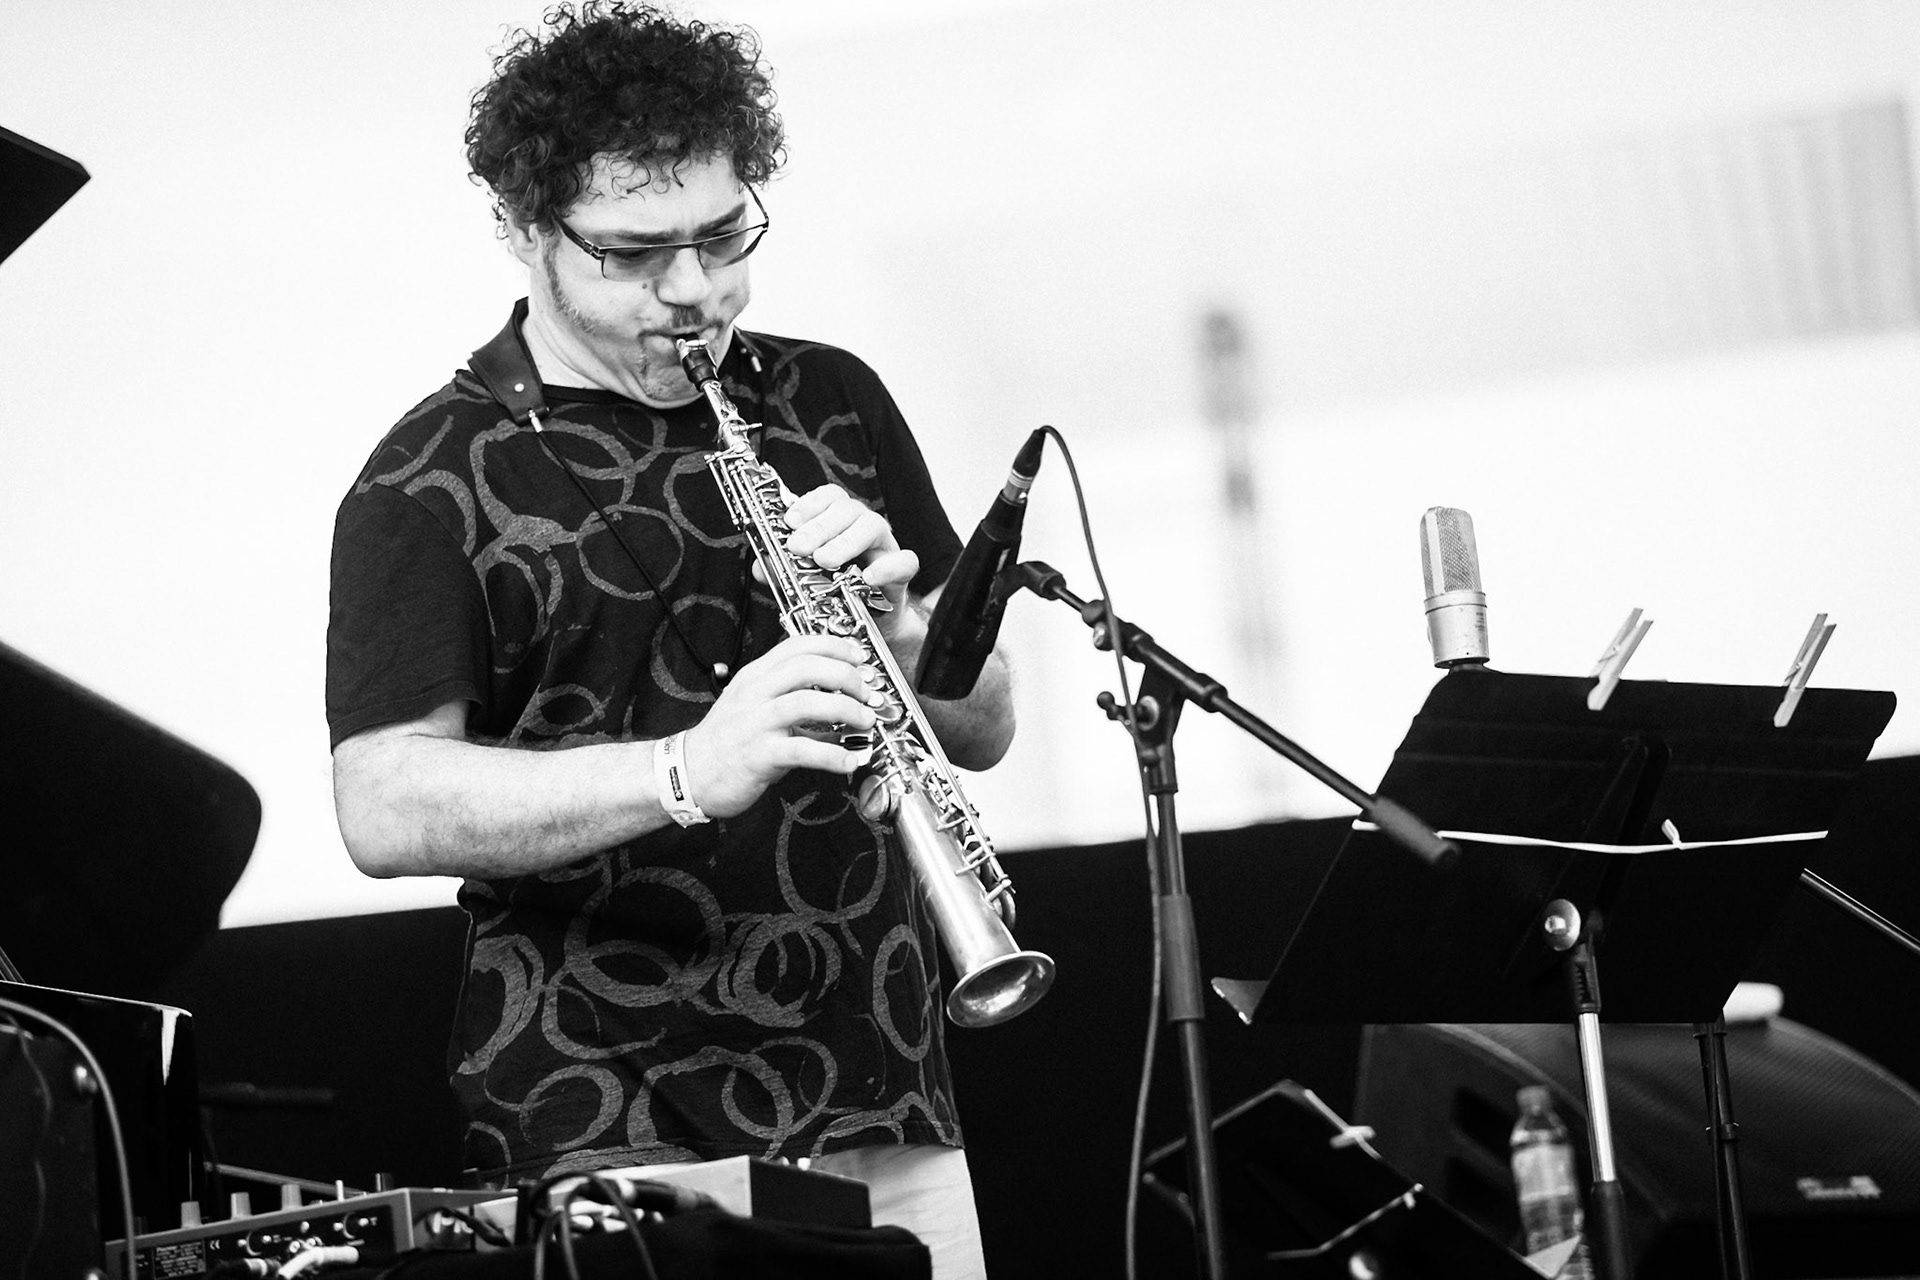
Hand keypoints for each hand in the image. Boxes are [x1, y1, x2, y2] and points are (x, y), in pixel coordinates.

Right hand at [679, 634, 882, 817]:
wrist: (690, 772)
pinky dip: (832, 755)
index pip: (797, 645)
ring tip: (865, 720)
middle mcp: (755, 693)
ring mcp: (756, 722)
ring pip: (806, 701)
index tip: (859, 655)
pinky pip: (802, 750)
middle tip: (868, 690)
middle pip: (806, 666)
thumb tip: (840, 698)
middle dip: (846, 675)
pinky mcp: (759, 754)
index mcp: (756, 676)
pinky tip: (850, 761)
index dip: (834, 645)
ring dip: (845, 709)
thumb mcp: (755, 705)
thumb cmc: (727, 740)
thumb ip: (792, 696)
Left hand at [777, 484, 920, 640]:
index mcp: (839, 522)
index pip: (828, 498)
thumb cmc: (838, 593)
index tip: (789, 521)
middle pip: (846, 509)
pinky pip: (904, 561)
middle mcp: (862, 527)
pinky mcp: (901, 573)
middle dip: (819, 526)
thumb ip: (782, 572)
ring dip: (846, 541)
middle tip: (798, 546)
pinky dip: (887, 567)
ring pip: (872, 526)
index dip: (809, 504)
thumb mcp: (804, 581)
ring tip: (824, 560)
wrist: (868, 625)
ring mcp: (884, 547)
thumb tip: (760, 567)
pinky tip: (868, 577)